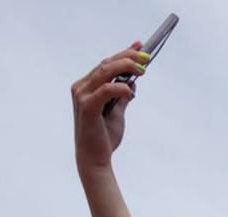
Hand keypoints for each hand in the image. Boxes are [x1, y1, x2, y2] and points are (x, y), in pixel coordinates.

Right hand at [71, 44, 148, 172]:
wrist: (95, 159)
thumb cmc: (104, 137)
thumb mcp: (117, 113)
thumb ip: (121, 97)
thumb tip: (132, 83)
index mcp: (87, 87)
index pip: (106, 64)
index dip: (123, 54)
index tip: (140, 46)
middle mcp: (81, 87)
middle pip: (105, 64)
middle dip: (127, 57)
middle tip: (146, 57)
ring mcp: (82, 96)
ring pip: (104, 72)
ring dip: (125, 67)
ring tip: (143, 69)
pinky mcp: (87, 107)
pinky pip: (105, 90)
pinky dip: (119, 88)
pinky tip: (131, 91)